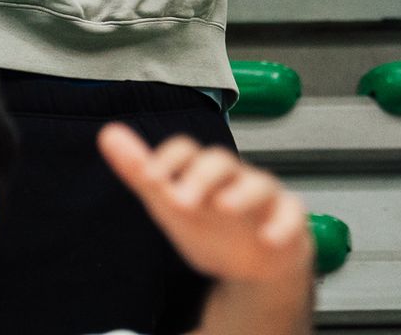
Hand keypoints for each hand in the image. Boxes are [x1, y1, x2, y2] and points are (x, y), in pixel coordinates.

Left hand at [99, 124, 312, 284]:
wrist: (251, 266)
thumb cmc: (211, 226)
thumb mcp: (169, 202)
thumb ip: (140, 171)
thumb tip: (108, 134)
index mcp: (202, 170)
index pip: (185, 151)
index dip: (168, 160)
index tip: (149, 177)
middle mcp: (233, 177)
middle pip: (220, 162)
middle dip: (201, 177)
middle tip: (181, 200)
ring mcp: (263, 197)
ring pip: (259, 184)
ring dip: (243, 193)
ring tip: (225, 206)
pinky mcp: (288, 219)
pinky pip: (292, 216)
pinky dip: (283, 225)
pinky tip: (269, 238)